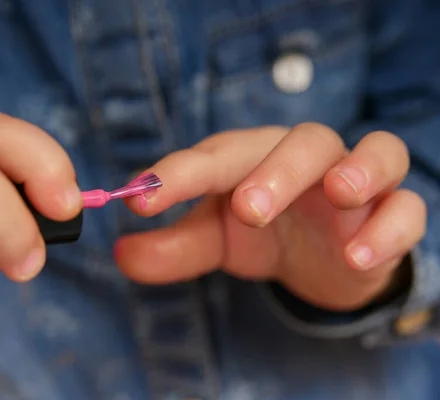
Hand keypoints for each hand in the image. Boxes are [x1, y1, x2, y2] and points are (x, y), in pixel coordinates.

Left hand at [116, 123, 425, 310]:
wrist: (325, 258)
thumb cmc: (266, 234)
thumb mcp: (215, 242)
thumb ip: (174, 246)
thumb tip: (122, 254)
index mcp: (255, 159)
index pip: (216, 155)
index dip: (177, 174)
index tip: (138, 199)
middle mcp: (307, 161)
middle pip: (303, 142)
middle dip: (277, 171)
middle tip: (247, 209)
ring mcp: (357, 185)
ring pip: (374, 153)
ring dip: (357, 170)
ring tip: (337, 194)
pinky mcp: (392, 214)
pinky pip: (408, 209)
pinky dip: (389, 228)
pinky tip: (358, 257)